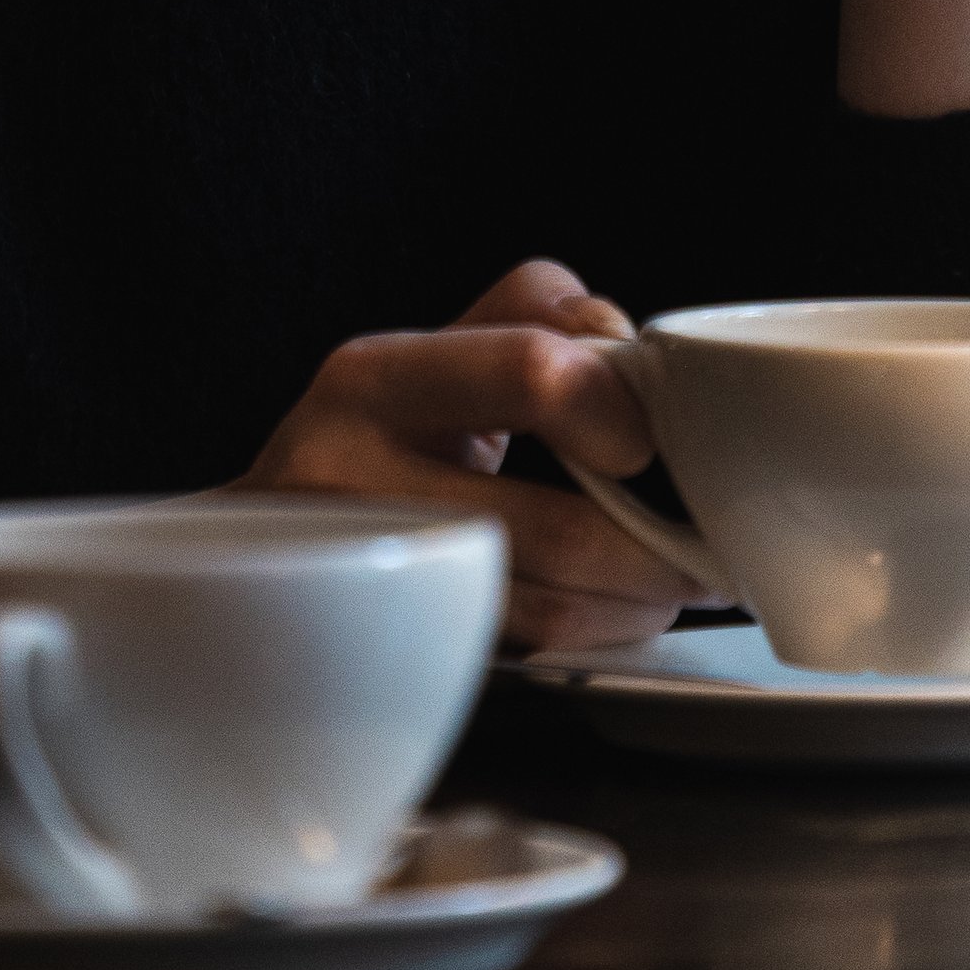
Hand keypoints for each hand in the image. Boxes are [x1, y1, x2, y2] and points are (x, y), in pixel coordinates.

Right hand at [246, 258, 679, 651]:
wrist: (266, 547)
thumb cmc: (382, 435)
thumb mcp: (437, 347)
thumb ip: (539, 313)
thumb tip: (626, 354)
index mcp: (374, 378)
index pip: (532, 370)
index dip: (619, 407)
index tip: (649, 437)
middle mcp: (353, 479)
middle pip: (557, 527)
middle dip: (655, 546)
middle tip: (703, 545)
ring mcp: (371, 581)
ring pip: (551, 608)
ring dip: (636, 602)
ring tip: (663, 580)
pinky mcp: (393, 655)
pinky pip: (525, 656)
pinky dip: (593, 635)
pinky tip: (609, 610)